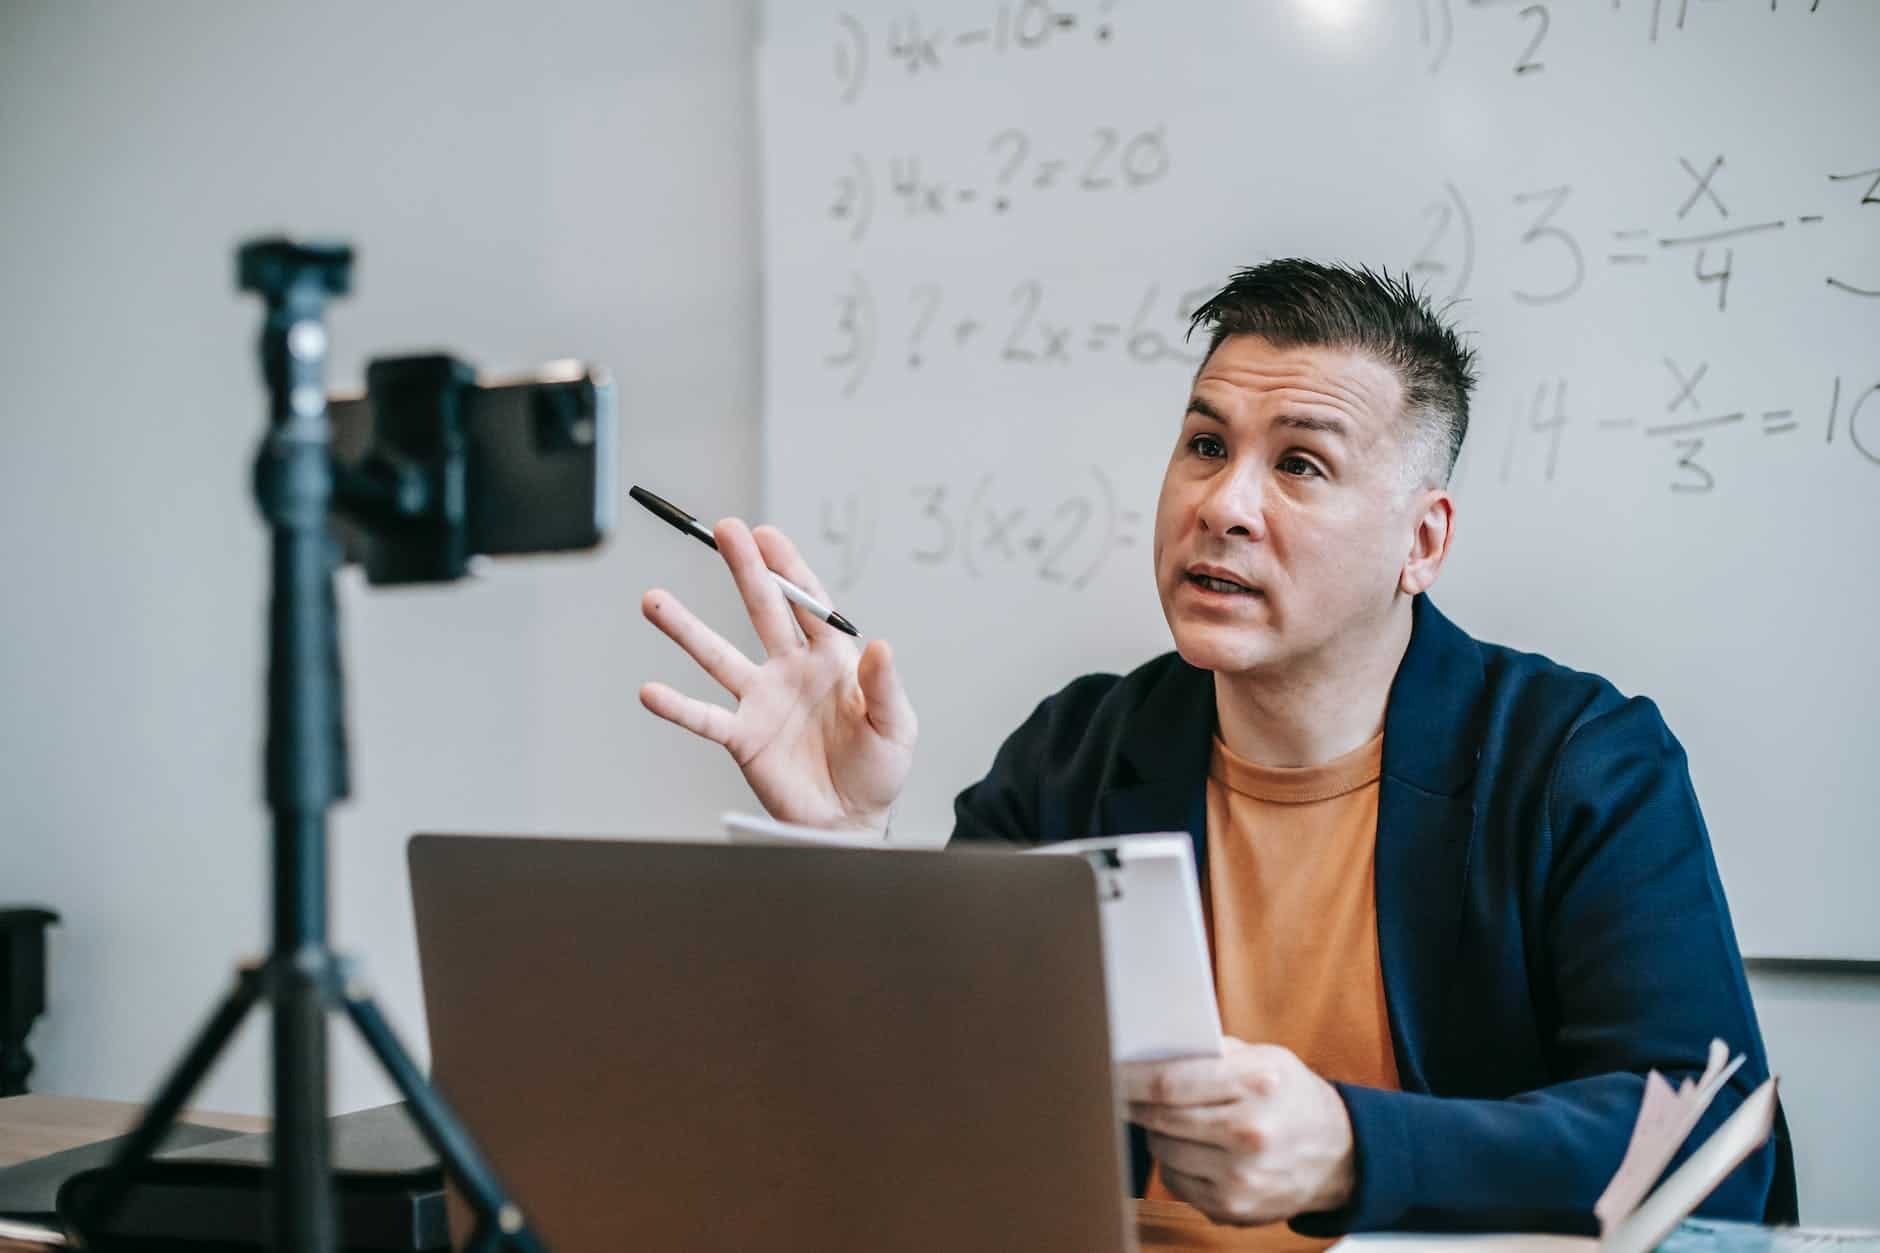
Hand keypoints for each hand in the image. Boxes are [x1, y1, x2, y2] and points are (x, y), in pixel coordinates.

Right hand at [639, 518, 916, 830]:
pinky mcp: (743, 737)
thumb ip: (884, 687)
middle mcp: (791, 671)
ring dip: (686, 629)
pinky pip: (705, 718)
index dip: (789, 568)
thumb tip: (879, 645)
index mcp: (832, 661)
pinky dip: (677, 706)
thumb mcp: (896, 727)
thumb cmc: (878, 771)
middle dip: (746, 569)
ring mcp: (762, 701)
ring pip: (719, 656)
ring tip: (654, 600)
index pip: (809, 603)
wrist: (850, 823)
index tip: (767, 535)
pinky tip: (651, 691)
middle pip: (764, 610)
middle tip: (724, 531)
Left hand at [1123, 1039, 1355, 1226]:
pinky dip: (1174, 1162)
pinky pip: (1176, 1181)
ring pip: (1163, 1150)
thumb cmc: (1290, 1095)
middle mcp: (1250, 1134)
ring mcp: (1242, 1178)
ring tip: (1172, 1119)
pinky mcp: (1233, 1209)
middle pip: (1161, 1118)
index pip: (1170, 1083)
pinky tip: (1194, 1149)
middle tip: (1121, 1090)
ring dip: (1156, 1132)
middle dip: (1134, 1103)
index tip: (1105, 1069)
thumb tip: (1147, 1050)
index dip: (1129, 1078)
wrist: (1338, 1154)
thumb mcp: (1264, 1058)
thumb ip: (1211, 1052)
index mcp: (1258, 1085)